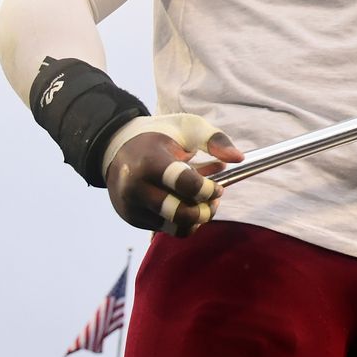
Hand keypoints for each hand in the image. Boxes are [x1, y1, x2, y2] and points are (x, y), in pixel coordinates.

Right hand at [103, 114, 243, 236]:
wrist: (117, 146)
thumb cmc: (160, 135)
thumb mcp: (188, 127)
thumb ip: (215, 140)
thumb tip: (239, 158)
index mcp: (150, 162)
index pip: (184, 185)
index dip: (207, 189)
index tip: (217, 186)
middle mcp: (136, 188)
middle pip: (179, 213)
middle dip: (205, 210)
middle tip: (214, 199)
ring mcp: (132, 207)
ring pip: (174, 227)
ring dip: (197, 218)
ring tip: (204, 202)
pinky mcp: (133, 219)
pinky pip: (166, 229)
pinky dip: (183, 221)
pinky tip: (188, 203)